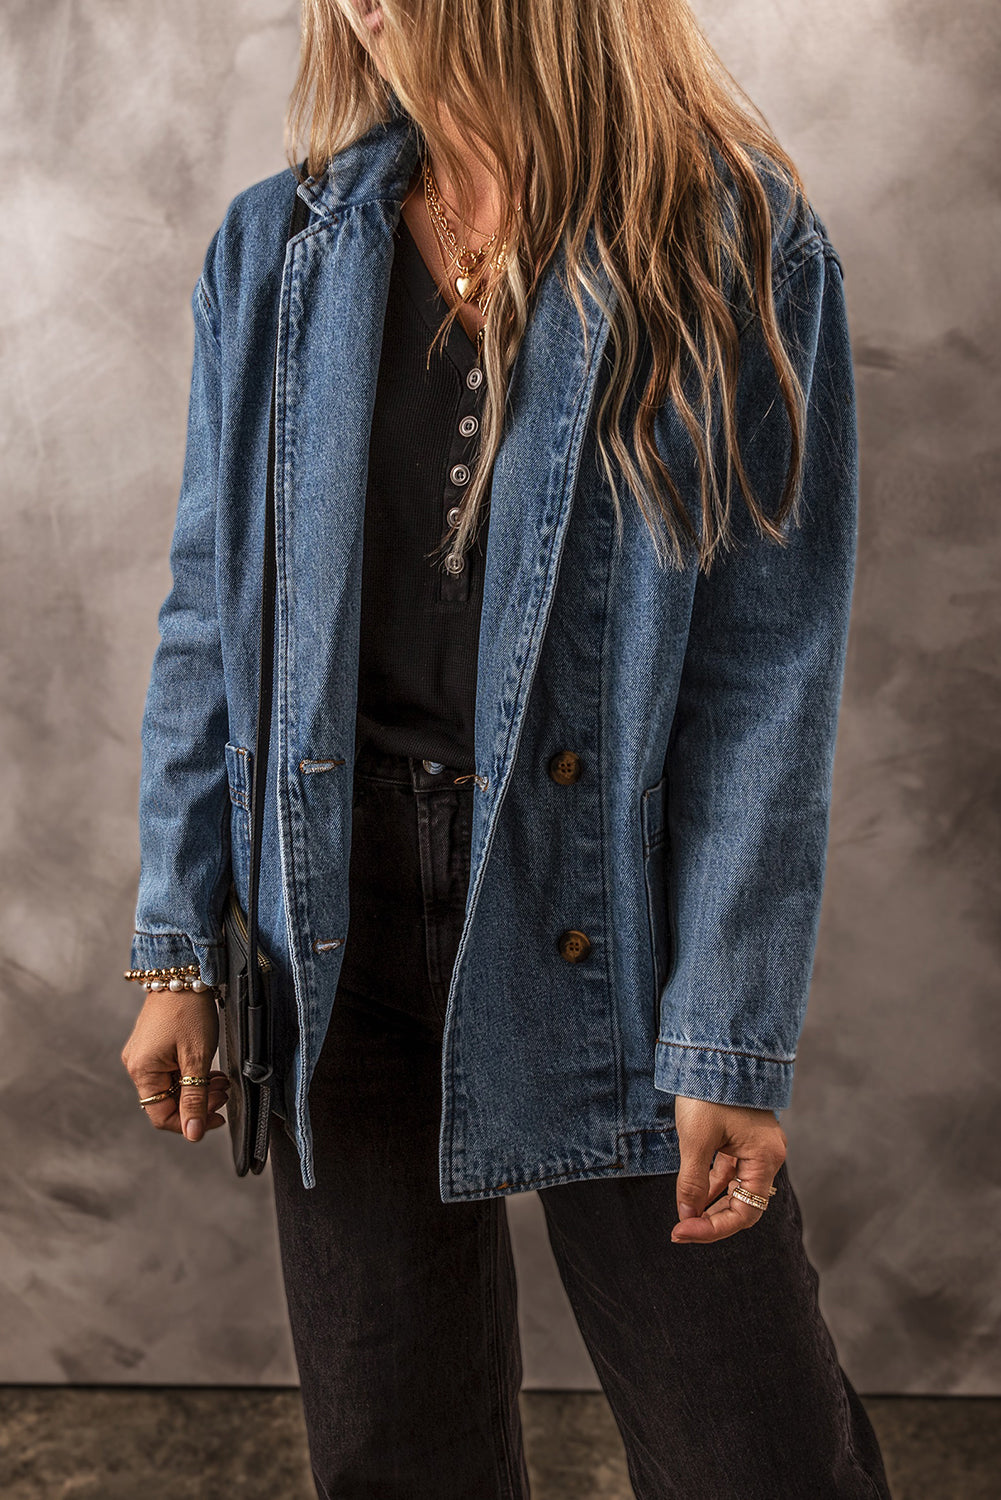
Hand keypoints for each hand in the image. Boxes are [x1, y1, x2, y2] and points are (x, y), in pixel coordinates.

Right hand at [121, 990, 228, 1142]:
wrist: (183, 973)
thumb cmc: (189, 1011)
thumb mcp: (197, 1058)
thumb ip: (194, 1098)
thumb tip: (193, 1134)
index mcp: (142, 1071)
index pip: (161, 1116)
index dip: (189, 1122)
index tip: (217, 1117)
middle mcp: (137, 1066)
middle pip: (167, 1101)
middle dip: (198, 1102)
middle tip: (224, 1092)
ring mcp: (143, 1055)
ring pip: (171, 1087)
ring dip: (197, 1089)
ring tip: (221, 1081)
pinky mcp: (152, 1047)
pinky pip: (170, 1072)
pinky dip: (190, 1075)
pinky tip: (209, 1071)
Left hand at [670, 1095, 785, 1244]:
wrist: (712, 1049)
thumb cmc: (707, 1091)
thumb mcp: (696, 1140)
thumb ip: (693, 1182)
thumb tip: (687, 1217)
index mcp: (765, 1157)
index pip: (745, 1212)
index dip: (713, 1228)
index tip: (682, 1232)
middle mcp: (768, 1155)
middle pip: (743, 1204)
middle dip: (711, 1220)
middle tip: (679, 1231)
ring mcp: (756, 1146)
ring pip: (736, 1189)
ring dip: (711, 1204)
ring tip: (683, 1217)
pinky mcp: (743, 1137)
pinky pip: (731, 1171)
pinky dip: (712, 1184)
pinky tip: (692, 1194)